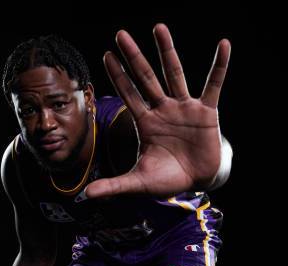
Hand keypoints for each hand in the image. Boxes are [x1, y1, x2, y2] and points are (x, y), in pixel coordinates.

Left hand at [85, 24, 230, 199]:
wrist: (197, 181)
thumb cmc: (167, 179)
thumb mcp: (138, 183)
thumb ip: (113, 186)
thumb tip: (85, 196)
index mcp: (146, 123)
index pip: (128, 95)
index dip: (118, 77)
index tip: (106, 55)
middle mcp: (163, 110)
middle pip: (145, 79)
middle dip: (134, 58)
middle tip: (120, 34)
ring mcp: (184, 108)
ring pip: (174, 74)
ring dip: (167, 51)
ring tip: (158, 27)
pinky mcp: (206, 112)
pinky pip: (214, 85)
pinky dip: (219, 67)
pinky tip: (223, 45)